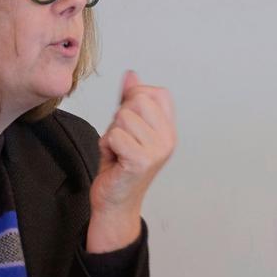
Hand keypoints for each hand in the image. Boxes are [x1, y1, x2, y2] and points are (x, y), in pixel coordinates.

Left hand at [87, 71, 175, 252]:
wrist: (114, 202)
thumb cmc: (120, 165)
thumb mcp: (126, 128)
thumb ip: (130, 100)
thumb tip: (132, 74)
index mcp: (169, 129)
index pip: (157, 93)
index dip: (136, 98)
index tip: (129, 120)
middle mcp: (168, 139)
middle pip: (138, 101)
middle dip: (120, 117)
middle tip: (121, 139)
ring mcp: (157, 150)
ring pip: (123, 118)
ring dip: (111, 133)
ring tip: (117, 150)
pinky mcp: (141, 161)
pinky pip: (115, 135)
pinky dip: (107, 146)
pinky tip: (114, 159)